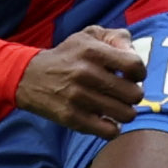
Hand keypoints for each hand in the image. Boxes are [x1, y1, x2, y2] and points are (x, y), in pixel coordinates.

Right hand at [15, 27, 144, 136]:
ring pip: (126, 115)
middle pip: (135, 94)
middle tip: (122, 92)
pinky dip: (112, 128)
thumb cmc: (68, 55)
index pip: (135, 65)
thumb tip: (134, 53)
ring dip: (124, 112)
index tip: (131, 75)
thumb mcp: (89, 35)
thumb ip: (117, 37)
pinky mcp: (71, 118)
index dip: (139, 73)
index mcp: (92, 51)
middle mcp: (85, 73)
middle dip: (133, 94)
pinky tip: (105, 119)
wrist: (28, 76)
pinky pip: (109, 131)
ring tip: (115, 106)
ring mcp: (78, 98)